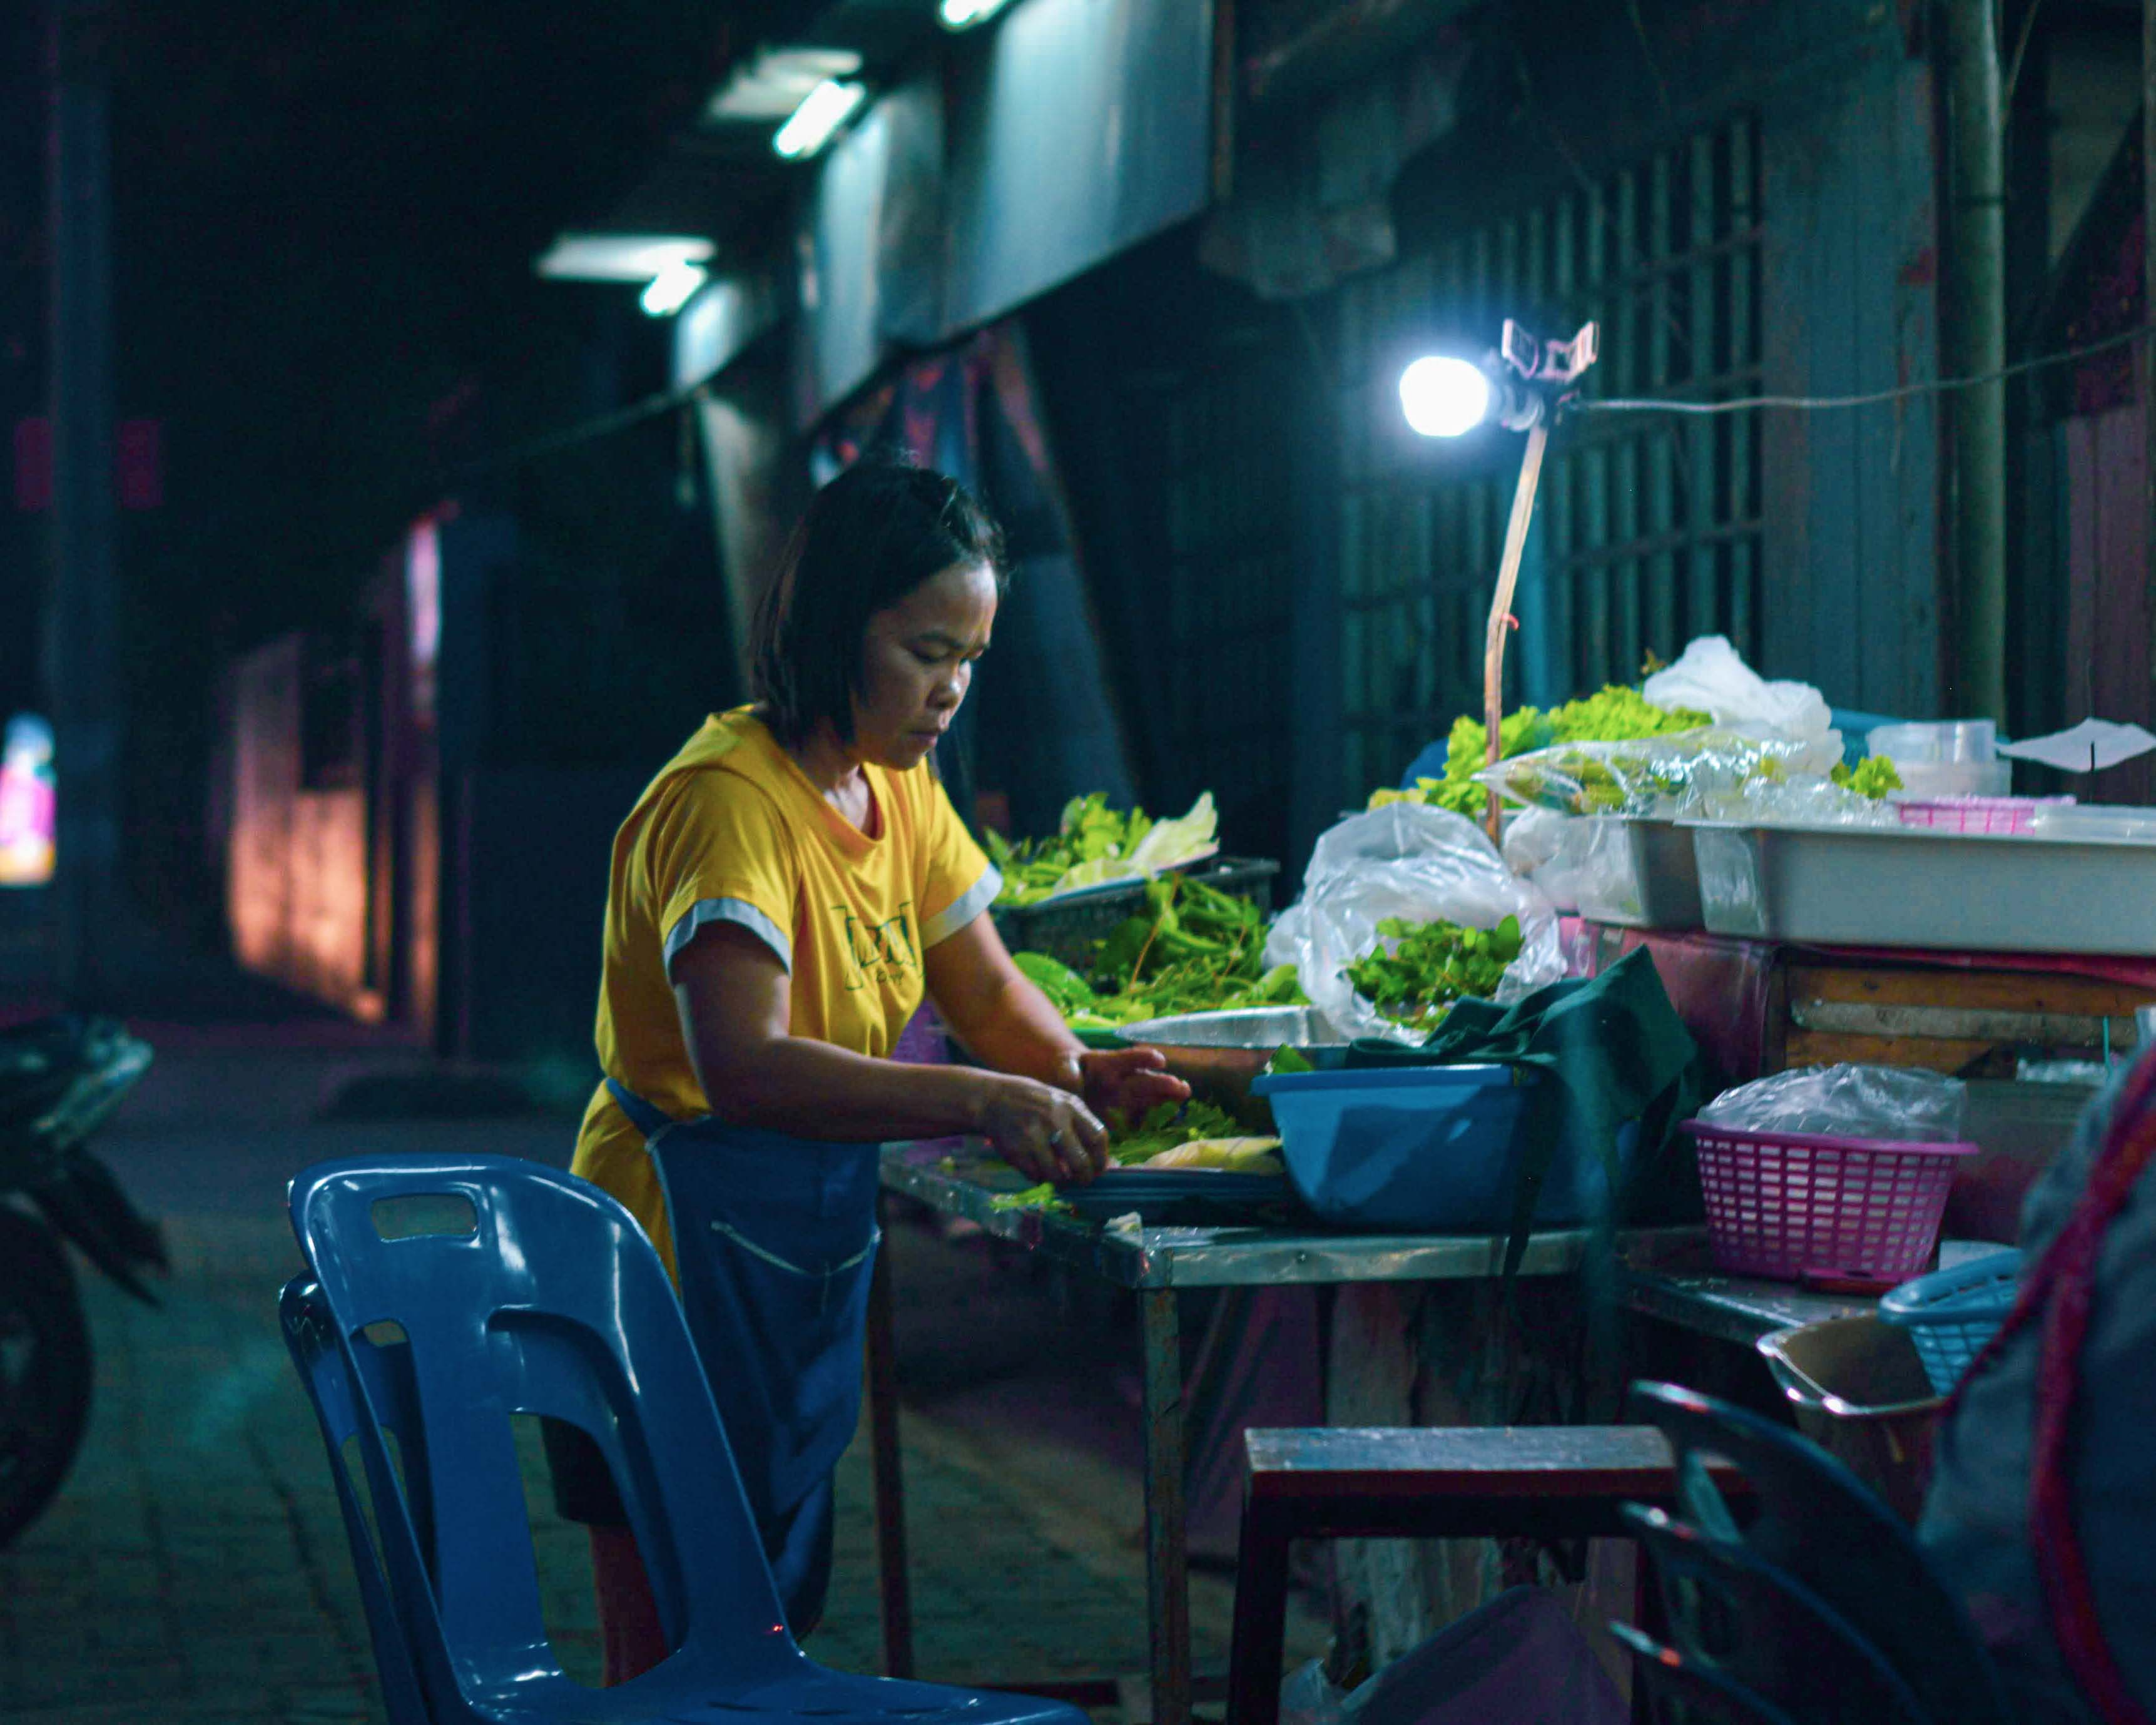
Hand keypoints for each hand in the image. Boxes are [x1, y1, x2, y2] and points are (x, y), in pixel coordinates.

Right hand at [976, 1073, 1110, 1185]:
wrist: (992, 1098)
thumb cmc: (1033, 1102)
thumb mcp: (1060, 1101)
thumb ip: (1080, 1124)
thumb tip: (1101, 1160)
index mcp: (1070, 1106)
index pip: (1097, 1138)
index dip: (1101, 1159)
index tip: (1099, 1170)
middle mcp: (1054, 1121)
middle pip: (1080, 1162)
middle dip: (1084, 1178)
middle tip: (1082, 1181)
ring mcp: (1033, 1137)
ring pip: (1057, 1175)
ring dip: (1060, 1181)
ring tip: (1058, 1177)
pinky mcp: (1016, 1151)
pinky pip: (1035, 1176)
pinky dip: (1039, 1178)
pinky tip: (1036, 1168)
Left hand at [1079, 1046, 1190, 1126]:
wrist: (1069, 1078)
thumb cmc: (1068, 1068)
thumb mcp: (1064, 1066)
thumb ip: (1069, 1073)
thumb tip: (1075, 1088)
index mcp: (1109, 1063)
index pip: (1128, 1058)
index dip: (1143, 1059)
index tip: (1159, 1061)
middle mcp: (1122, 1077)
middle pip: (1143, 1080)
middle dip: (1162, 1083)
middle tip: (1182, 1087)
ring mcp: (1125, 1092)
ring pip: (1147, 1094)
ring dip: (1165, 1096)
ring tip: (1184, 1095)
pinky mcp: (1122, 1107)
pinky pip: (1136, 1112)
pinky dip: (1144, 1117)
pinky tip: (1157, 1119)